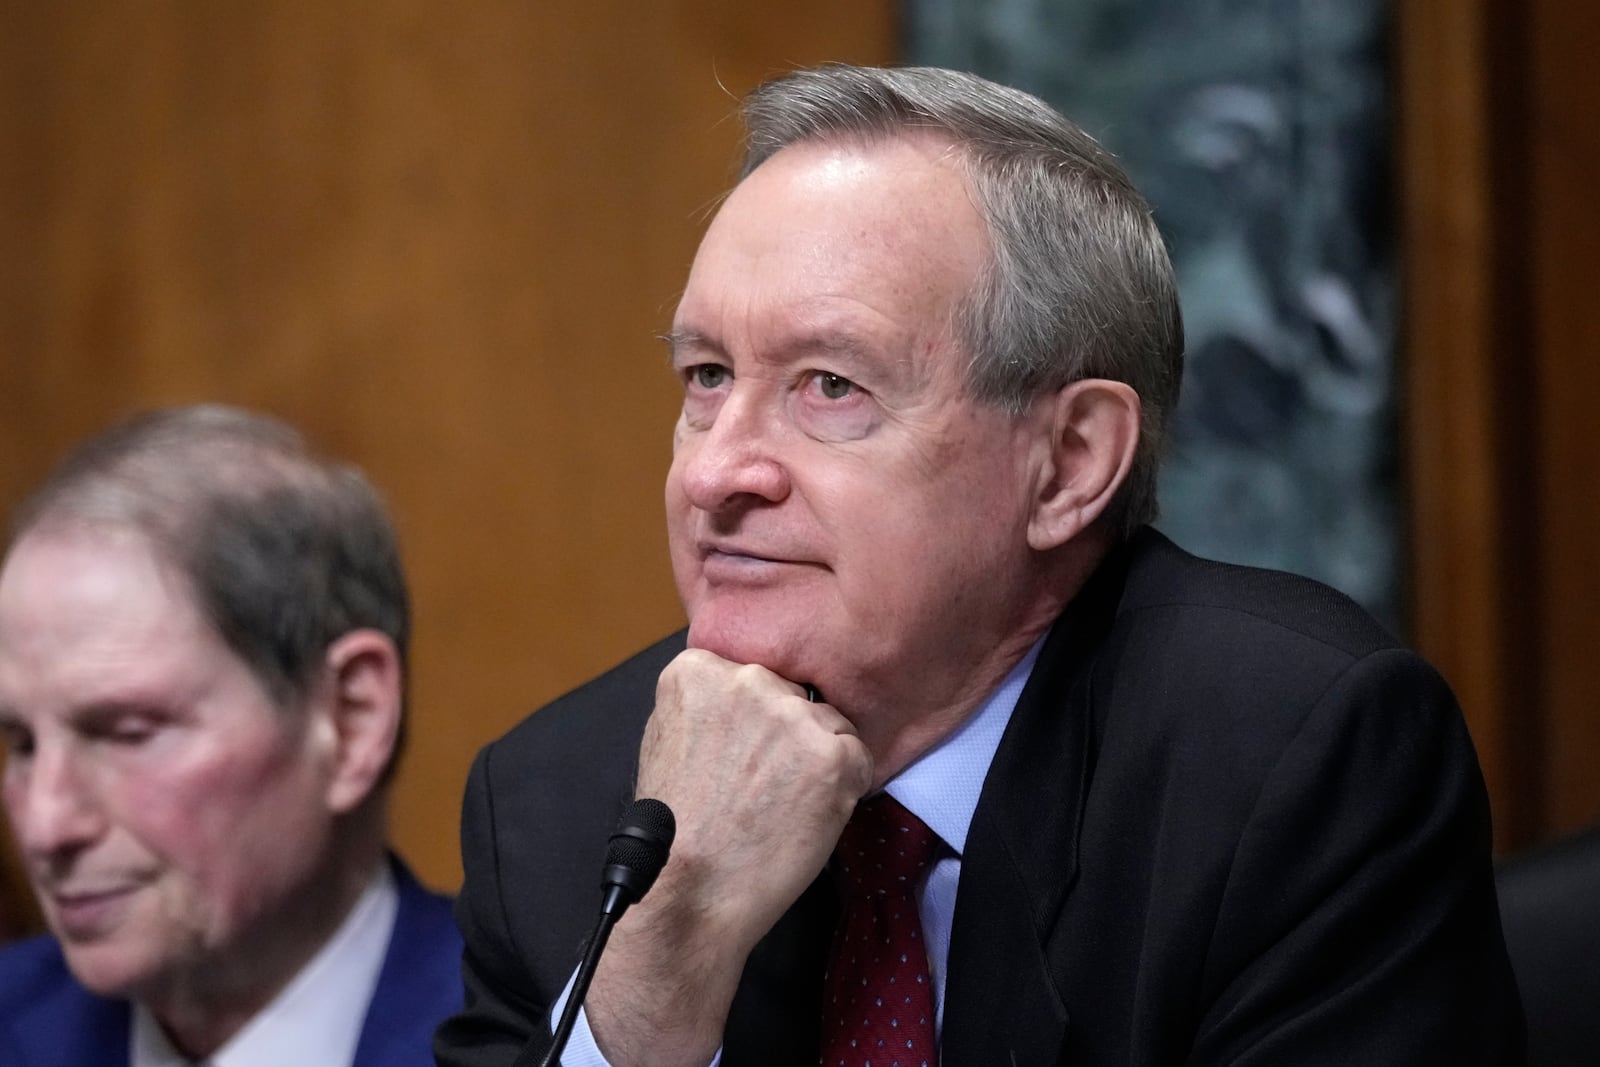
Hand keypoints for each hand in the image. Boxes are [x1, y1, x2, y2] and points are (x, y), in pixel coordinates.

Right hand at [584, 648, 872, 1065]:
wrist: (688, 889)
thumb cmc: (673, 828)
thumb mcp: (665, 739)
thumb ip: (704, 707)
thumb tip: (738, 704)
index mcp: (698, 669)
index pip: (752, 676)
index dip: (754, 719)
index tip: (741, 752)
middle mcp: (748, 678)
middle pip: (792, 694)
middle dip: (787, 733)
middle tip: (764, 784)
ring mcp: (793, 714)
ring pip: (828, 723)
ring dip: (818, 759)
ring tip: (783, 805)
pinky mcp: (833, 752)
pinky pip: (857, 757)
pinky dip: (844, 787)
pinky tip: (807, 816)